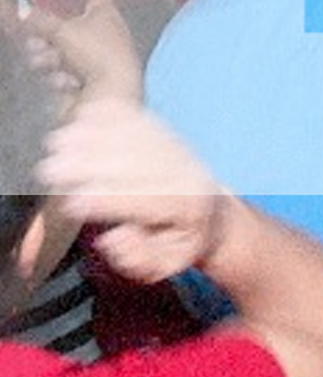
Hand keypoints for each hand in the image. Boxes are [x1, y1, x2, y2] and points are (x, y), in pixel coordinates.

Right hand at [20, 0, 141, 103]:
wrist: (109, 96)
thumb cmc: (98, 55)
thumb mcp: (63, 30)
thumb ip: (39, 20)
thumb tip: (22, 13)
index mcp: (104, 12)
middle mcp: (99, 32)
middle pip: (59, 25)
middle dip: (44, 36)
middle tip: (41, 43)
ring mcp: (91, 57)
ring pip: (53, 50)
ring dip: (47, 59)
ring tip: (55, 65)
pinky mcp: (82, 80)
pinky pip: (57, 72)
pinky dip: (58, 77)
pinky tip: (68, 84)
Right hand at [37, 98, 226, 283]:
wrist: (215, 214)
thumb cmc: (180, 242)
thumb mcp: (165, 265)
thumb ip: (139, 257)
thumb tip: (113, 237)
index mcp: (187, 208)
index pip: (145, 203)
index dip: (108, 202)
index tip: (72, 204)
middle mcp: (186, 174)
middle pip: (137, 164)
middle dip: (92, 165)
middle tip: (52, 169)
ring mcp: (180, 151)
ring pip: (137, 138)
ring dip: (96, 136)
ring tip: (60, 141)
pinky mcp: (171, 136)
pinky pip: (143, 119)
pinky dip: (116, 114)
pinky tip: (88, 111)